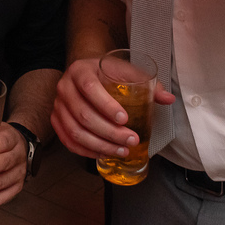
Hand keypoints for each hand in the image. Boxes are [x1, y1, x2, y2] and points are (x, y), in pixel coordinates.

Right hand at [51, 57, 173, 159]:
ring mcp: (58, 105)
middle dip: (109, 132)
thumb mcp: (126, 72)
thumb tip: (168, 99)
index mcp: (80, 70)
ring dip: (100, 145)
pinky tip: (104, 154)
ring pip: (75, 131)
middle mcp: (65, 87)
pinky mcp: (56, 120)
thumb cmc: (107, 73)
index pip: (90, 88)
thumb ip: (147, 84)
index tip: (125, 119)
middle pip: (83, 115)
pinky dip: (86, 151)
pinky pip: (68, 141)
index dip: (106, 106)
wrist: (86, 72)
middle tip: (131, 140)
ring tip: (122, 151)